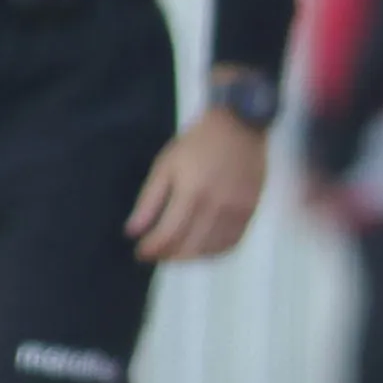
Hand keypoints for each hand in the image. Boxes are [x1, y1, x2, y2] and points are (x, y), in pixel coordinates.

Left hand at [128, 107, 267, 262]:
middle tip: (156, 255)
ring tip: (176, 253)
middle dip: (168, 256)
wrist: (240, 125)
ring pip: (210, 250)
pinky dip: (214, 251)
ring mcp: (235, 211)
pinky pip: (231, 243)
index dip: (151, 249)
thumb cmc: (197, 142)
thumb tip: (132, 231)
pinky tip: (202, 247)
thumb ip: (149, 200)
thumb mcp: (165, 165)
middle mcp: (215, 207)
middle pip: (188, 248)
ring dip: (190, 257)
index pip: (167, 236)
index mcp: (190, 193)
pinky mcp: (250, 211)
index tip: (140, 252)